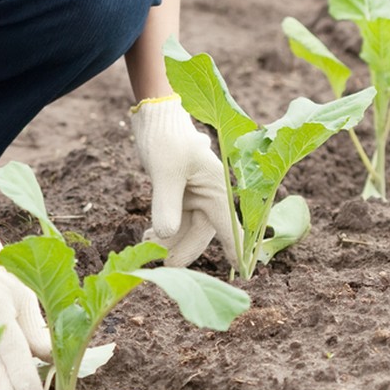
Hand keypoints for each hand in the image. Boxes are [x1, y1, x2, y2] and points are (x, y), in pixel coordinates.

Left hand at [130, 96, 238, 268]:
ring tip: (146, 246)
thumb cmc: (166, 138)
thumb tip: (166, 236)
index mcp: (218, 189)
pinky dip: (164, 232)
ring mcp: (196, 197)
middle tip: (163, 266)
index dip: (235, 250)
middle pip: (202, 233)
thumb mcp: (165, 171)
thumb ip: (167, 204)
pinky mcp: (182, 196)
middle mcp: (211, 195)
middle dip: (183, 250)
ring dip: (169, 242)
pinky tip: (147, 236)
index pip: (229, 226)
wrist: (155, 118)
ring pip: (187, 231)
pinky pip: (177, 222)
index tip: (243, 272)